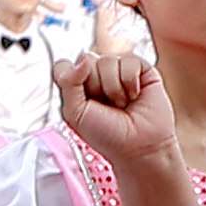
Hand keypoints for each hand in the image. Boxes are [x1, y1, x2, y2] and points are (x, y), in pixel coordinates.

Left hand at [53, 43, 181, 172]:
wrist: (138, 146)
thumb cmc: (106, 134)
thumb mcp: (74, 113)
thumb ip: (68, 83)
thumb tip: (82, 60)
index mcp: (76, 85)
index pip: (64, 65)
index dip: (70, 78)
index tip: (81, 98)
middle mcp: (97, 75)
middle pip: (86, 60)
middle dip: (94, 86)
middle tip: (106, 105)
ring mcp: (119, 70)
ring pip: (107, 60)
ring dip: (113, 87)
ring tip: (121, 103)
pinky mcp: (142, 69)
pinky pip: (129, 60)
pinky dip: (130, 81)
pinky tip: (134, 96)